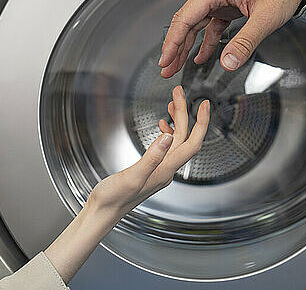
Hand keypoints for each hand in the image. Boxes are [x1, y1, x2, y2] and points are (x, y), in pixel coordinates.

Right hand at [45, 86, 208, 283]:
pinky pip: (167, 147)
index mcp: (166, 170)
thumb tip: (168, 137)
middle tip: (178, 92)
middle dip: (184, 113)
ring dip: (177, 120)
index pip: (192, 143)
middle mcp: (167, 170)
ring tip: (172, 103)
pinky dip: (167, 132)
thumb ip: (151, 157)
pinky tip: (161, 126)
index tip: (204, 104)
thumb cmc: (114, 199)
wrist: (102, 213)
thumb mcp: (132, 176)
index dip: (201, 123)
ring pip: (176, 141)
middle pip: (184, 137)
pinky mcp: (152, 168)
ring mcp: (160, 169)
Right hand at [158, 0, 305, 77]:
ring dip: (187, 46)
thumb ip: (245, 42)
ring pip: (197, 25)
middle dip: (175, 47)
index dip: (172, 42)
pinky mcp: (231, 5)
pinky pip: (212, 26)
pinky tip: (201, 56)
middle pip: (186, 23)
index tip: (165, 60)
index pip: (184, 19)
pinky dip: (206, 42)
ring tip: (177, 66)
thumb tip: (227, 63)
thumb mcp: (265, 16)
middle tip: (166, 69)